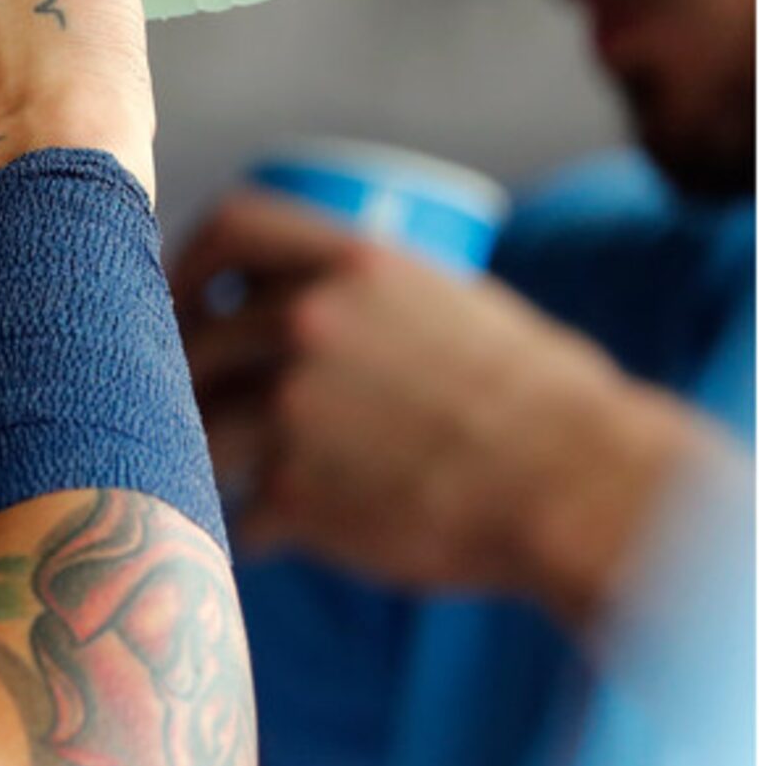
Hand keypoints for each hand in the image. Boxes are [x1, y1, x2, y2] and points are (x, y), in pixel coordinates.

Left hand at [171, 189, 712, 633]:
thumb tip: (294, 297)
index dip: (191, 259)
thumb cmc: (540, 401)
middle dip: (190, 377)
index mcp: (353, 264)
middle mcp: (308, 322)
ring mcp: (292, 407)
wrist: (581, 490)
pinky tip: (278, 539)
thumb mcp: (452, 305)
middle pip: (195, 339)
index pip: (232, 226)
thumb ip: (365, 296)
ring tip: (237, 477)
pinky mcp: (293, 493)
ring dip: (210, 455)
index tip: (184, 296)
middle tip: (203, 406)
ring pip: (199, 427)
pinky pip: (237, 512)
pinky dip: (253, 530)